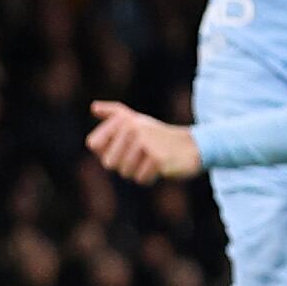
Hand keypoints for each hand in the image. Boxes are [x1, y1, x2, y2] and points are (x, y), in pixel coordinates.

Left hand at [84, 102, 203, 182]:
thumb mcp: (138, 121)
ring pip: (124, 171)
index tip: (124, 146)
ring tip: (152, 160)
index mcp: (124, 119)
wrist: (192, 146)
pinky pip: (140, 178)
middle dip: (123, 165)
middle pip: (108, 162)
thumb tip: (94, 107)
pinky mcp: (157, 158)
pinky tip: (160, 167)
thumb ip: (115, 113)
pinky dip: (149, 177)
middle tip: (141, 155)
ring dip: (137, 171)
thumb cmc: (159, 136)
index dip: (107, 150)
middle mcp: (133, 128)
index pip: (94, 144)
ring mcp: (146, 143)